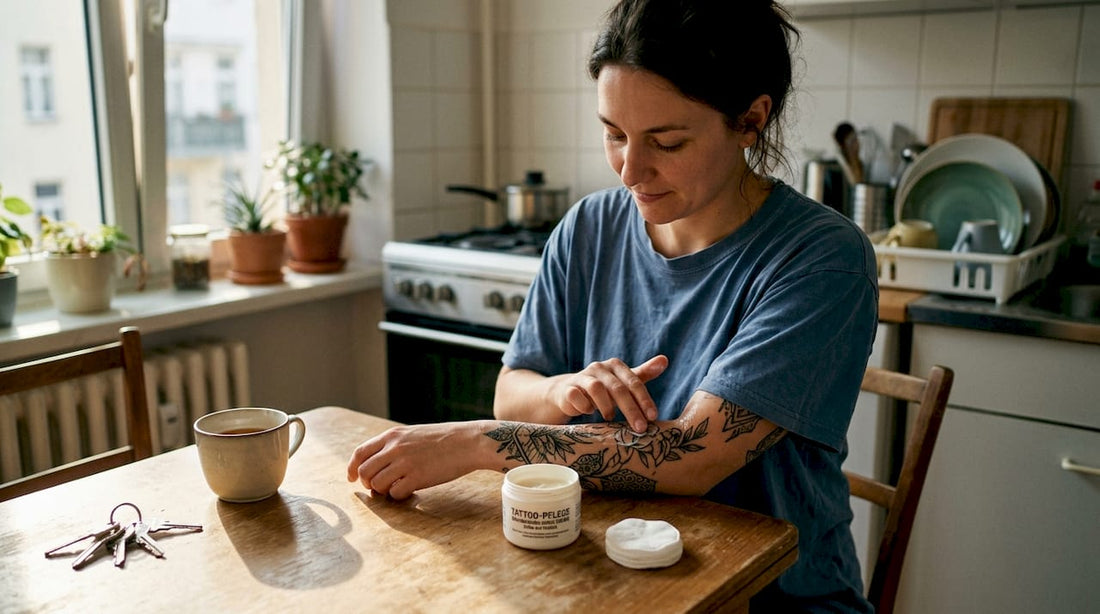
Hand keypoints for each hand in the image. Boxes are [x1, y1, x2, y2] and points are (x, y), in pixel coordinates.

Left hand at [345, 422, 480, 499]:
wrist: (468, 442)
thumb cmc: (443, 439)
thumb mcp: (413, 434)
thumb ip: (394, 445)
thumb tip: (378, 465)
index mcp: (392, 435)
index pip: (360, 453)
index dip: (351, 468)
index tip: (351, 479)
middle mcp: (394, 448)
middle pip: (364, 472)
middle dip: (367, 483)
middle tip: (378, 488)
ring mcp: (404, 463)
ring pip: (377, 484)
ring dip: (383, 491)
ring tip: (396, 488)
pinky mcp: (416, 477)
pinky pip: (395, 493)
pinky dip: (398, 495)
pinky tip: (410, 490)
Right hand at [546, 354, 667, 431]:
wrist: (566, 393)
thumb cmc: (601, 389)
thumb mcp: (622, 382)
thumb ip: (643, 374)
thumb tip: (665, 360)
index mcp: (614, 366)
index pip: (634, 382)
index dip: (644, 400)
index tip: (653, 417)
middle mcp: (598, 368)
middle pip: (618, 388)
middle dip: (631, 409)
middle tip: (640, 428)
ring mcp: (581, 377)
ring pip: (596, 388)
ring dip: (607, 406)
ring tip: (611, 419)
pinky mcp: (566, 389)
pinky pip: (575, 396)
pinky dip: (584, 406)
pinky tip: (589, 414)